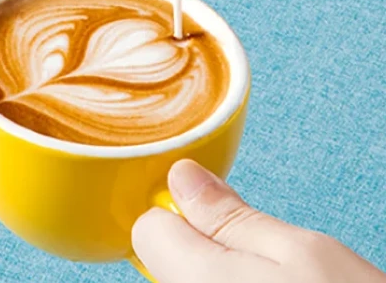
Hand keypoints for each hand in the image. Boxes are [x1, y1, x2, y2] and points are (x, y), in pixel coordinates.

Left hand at [132, 159, 385, 282]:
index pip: (147, 230)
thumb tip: (181, 177)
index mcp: (194, 280)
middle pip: (166, 265)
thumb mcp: (300, 251)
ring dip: (221, 279)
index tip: (221, 220)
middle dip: (204, 253)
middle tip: (265, 265)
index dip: (184, 215)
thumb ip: (229, 215)